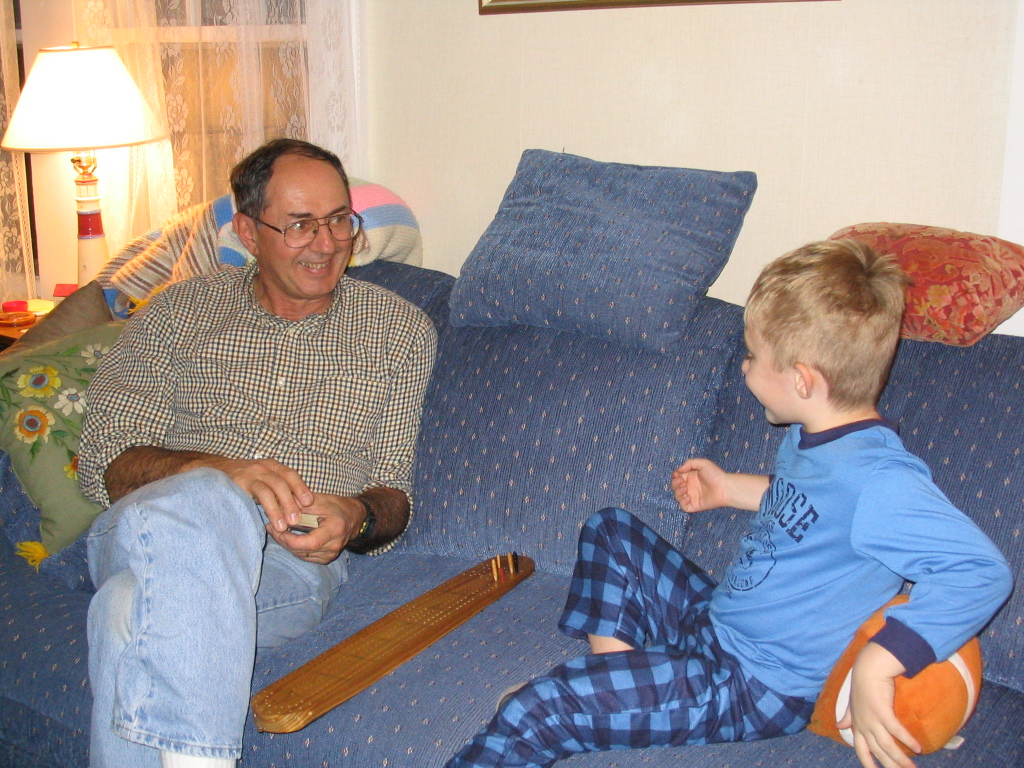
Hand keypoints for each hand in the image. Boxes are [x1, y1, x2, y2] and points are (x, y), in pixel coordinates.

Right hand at [192, 456, 313, 531]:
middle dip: (291, 501)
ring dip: (279, 508)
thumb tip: (296, 509)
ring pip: (270, 489)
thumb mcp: (261, 480)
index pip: (290, 474)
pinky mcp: (239, 482)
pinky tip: (267, 521)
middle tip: (297, 520)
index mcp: (272, 466)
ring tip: (284, 526)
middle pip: (282, 482)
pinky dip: (266, 507)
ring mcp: (251, 473)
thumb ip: (276, 490)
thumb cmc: (242, 480)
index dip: (300, 487)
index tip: (309, 502)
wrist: (212, 471)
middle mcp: (263, 467)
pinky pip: (256, 493)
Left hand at [268, 493, 366, 564]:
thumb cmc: (338, 506)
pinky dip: (294, 548)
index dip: (290, 539)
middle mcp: (334, 546)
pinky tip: (287, 537)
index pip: (310, 542)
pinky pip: (304, 556)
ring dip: (286, 544)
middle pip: (302, 550)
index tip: (277, 528)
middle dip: (283, 539)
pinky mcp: (326, 559)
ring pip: (300, 555)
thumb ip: (301, 505)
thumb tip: (279, 507)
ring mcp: (330, 555)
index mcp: (334, 530)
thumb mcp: (321, 500)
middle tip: (270, 526)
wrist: (354, 518)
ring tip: (276, 530)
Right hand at [672, 460, 768, 512]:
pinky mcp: (694, 505)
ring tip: (685, 488)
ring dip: (678, 492)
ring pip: (677, 497)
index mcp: (691, 477)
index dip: (675, 476)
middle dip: (674, 483)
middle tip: (681, 481)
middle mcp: (690, 487)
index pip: (677, 477)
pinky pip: (683, 507)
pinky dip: (682, 502)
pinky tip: (688, 497)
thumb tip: (678, 470)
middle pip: (675, 486)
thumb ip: (689, 463)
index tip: (677, 474)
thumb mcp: (703, 463)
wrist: (725, 488)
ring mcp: (692, 497)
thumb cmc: (716, 474)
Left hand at [837, 642, 919, 767]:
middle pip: (878, 753)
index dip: (868, 763)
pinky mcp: (882, 711)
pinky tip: (918, 748)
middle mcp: (864, 725)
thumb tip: (839, 724)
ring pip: (887, 746)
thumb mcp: (852, 703)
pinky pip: (896, 730)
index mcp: (857, 725)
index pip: (861, 750)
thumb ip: (847, 716)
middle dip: (890, 766)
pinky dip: (906, 740)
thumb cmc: (861, 685)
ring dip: (901, 759)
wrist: (867, 668)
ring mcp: (872, 719)